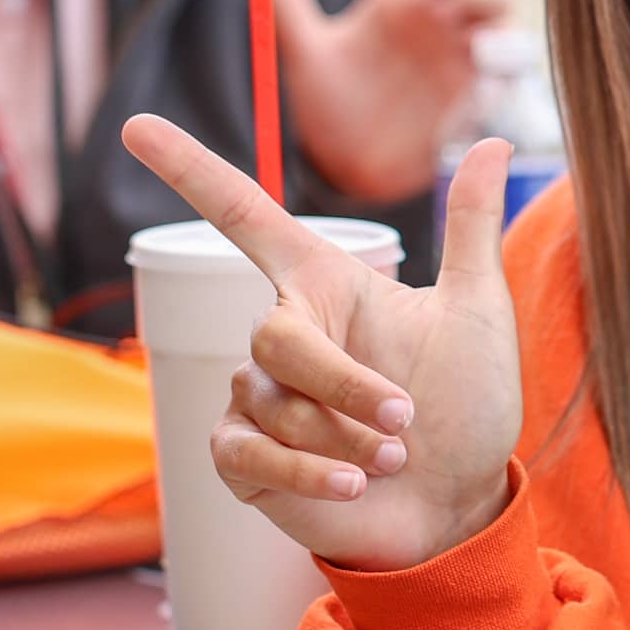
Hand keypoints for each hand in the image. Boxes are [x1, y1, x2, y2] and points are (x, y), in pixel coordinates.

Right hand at [122, 114, 521, 570]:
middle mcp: (282, 334)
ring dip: (343, 436)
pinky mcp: (245, 460)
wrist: (460, 504)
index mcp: (324, 285)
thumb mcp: (477, 312)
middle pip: (274, 338)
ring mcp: (257, 398)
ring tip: (393, 459)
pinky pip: (249, 453)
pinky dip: (304, 471)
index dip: (190, 169)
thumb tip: (494, 142)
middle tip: (405, 420)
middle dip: (344, 385)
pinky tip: (352, 485)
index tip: (135, 126)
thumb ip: (469, 228)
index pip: (243, 214)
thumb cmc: (466, 405)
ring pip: (272, 404)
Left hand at [239, 0, 516, 201]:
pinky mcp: (474, 99)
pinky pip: (503, 73)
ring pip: (499, 12)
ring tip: (471, 9)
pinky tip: (484, 64)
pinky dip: (499, 64)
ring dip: (492, 2)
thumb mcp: (305, 47)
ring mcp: (462, 57)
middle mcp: (440, 18)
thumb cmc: (332, 101)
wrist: (342, 167)